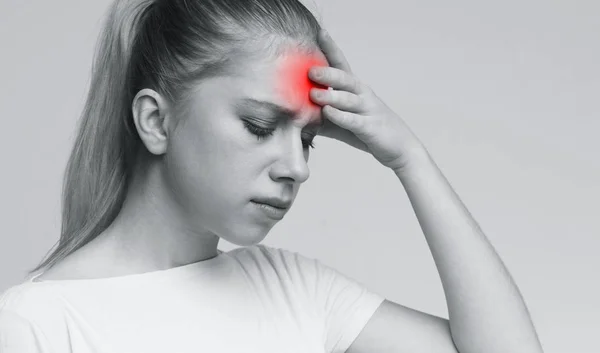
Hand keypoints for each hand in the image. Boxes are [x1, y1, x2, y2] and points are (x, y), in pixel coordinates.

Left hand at [309, 29, 426, 171]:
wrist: (401, 148)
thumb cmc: (368, 132)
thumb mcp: (342, 122)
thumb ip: (322, 117)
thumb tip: (295, 114)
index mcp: (356, 90)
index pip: (342, 66)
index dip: (332, 49)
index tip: (320, 33)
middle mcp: (363, 95)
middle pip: (345, 79)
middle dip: (328, 73)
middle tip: (310, 70)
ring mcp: (368, 110)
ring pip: (349, 99)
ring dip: (331, 95)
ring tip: (314, 93)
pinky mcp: (371, 128)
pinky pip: (354, 120)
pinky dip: (341, 116)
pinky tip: (328, 112)